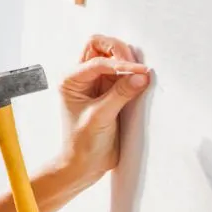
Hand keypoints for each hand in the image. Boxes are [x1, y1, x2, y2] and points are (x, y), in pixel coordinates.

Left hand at [58, 34, 149, 185]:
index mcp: (70, 80)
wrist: (85, 164)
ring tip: (140, 73)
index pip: (97, 61)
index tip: (140, 71)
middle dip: (119, 51)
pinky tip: (141, 79)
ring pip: (111, 55)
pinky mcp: (110, 90)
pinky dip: (131, 71)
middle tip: (136, 68)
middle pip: (99, 46)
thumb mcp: (100, 117)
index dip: (120, 64)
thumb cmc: (83, 143)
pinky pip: (121, 72)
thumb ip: (120, 94)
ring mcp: (96, 82)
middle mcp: (81, 77)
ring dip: (126, 60)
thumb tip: (141, 75)